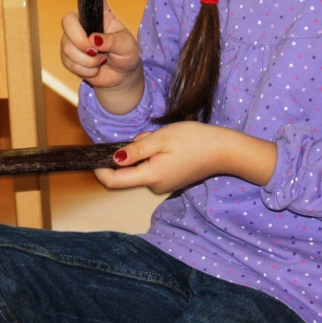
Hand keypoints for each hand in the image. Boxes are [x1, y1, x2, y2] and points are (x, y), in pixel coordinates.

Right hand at [60, 0, 142, 113]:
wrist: (121, 78)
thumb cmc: (127, 56)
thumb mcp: (127, 46)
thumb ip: (112, 41)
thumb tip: (94, 40)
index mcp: (101, 15)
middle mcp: (85, 24)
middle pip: (68, 21)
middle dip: (79, 39)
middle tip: (94, 51)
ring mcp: (74, 40)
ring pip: (66, 46)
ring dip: (86, 60)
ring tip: (100, 62)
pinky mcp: (69, 57)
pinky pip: (68, 62)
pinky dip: (84, 69)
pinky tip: (94, 69)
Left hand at [93, 122, 277, 194]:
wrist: (226, 150)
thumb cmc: (195, 140)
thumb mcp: (161, 139)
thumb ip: (135, 150)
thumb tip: (114, 158)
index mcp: (150, 177)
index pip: (114, 181)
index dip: (100, 169)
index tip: (95, 154)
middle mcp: (155, 185)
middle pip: (127, 170)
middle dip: (130, 151)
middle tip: (148, 137)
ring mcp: (164, 184)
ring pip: (140, 165)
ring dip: (144, 150)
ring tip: (163, 138)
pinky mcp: (171, 179)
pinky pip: (152, 166)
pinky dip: (154, 153)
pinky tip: (169, 144)